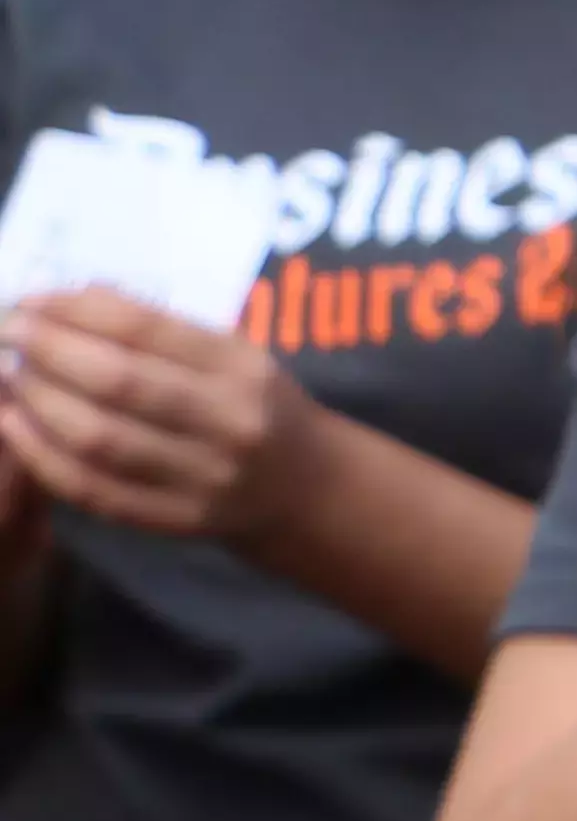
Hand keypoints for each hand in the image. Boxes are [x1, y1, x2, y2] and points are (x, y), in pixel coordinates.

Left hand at [2, 290, 334, 546]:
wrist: (304, 487)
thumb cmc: (256, 404)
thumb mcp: (234, 354)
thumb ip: (164, 332)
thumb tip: (74, 300)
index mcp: (242, 366)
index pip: (148, 328)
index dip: (78, 312)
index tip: (29, 301)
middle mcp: (228, 420)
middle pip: (119, 382)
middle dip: (49, 352)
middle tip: (8, 333)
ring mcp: (203, 476)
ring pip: (98, 440)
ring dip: (38, 403)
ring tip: (9, 377)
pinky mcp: (176, 519)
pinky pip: (94, 490)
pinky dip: (44, 458)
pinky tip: (16, 428)